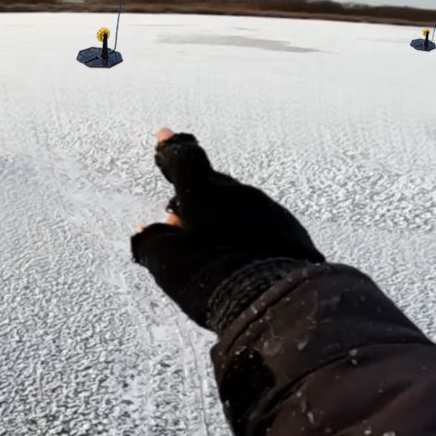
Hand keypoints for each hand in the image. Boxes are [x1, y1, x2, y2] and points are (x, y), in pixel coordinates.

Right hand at [129, 128, 322, 329]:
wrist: (278, 300)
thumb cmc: (216, 278)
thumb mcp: (169, 264)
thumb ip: (152, 243)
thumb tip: (145, 232)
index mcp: (203, 194)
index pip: (185, 159)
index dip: (171, 149)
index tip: (164, 135)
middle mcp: (237, 195)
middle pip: (211, 184)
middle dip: (193, 197)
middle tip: (178, 219)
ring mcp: (268, 211)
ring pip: (237, 205)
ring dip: (221, 218)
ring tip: (210, 245)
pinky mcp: (291, 232)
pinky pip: (261, 224)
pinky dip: (246, 234)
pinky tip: (242, 255)